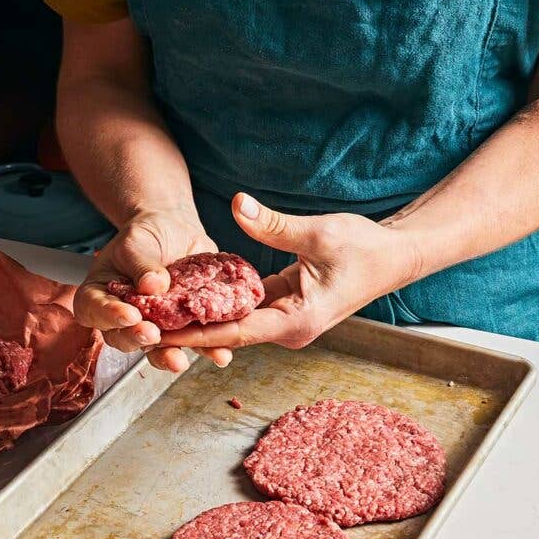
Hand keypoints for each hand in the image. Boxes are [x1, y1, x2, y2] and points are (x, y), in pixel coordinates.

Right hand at [73, 208, 233, 370]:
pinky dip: (206, 351)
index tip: (129, 315)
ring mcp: (154, 326)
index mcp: (101, 295)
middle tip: (152, 334)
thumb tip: (153, 285)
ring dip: (167, 357)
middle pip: (122, 337)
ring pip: (155, 350)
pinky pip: (193, 344)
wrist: (176, 233)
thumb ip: (142, 264)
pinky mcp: (182, 329)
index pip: (94, 310)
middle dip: (137, 339)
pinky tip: (219, 354)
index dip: (109, 316)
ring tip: (179, 360)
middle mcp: (124, 318)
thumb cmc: (146, 237)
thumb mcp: (137, 242)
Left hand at [160, 193, 423, 355]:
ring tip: (153, 308)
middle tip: (142, 318)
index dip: (194, 330)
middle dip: (186, 326)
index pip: (234, 331)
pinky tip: (186, 292)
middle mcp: (287, 330)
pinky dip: (216, 302)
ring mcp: (284, 322)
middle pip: (226, 332)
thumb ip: (275, 225)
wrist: (395, 257)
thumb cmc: (366, 248)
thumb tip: (238, 205)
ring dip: (198, 315)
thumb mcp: (320, 233)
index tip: (159, 328)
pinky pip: (243, 309)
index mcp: (295, 322)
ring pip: (232, 322)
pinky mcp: (283, 309)